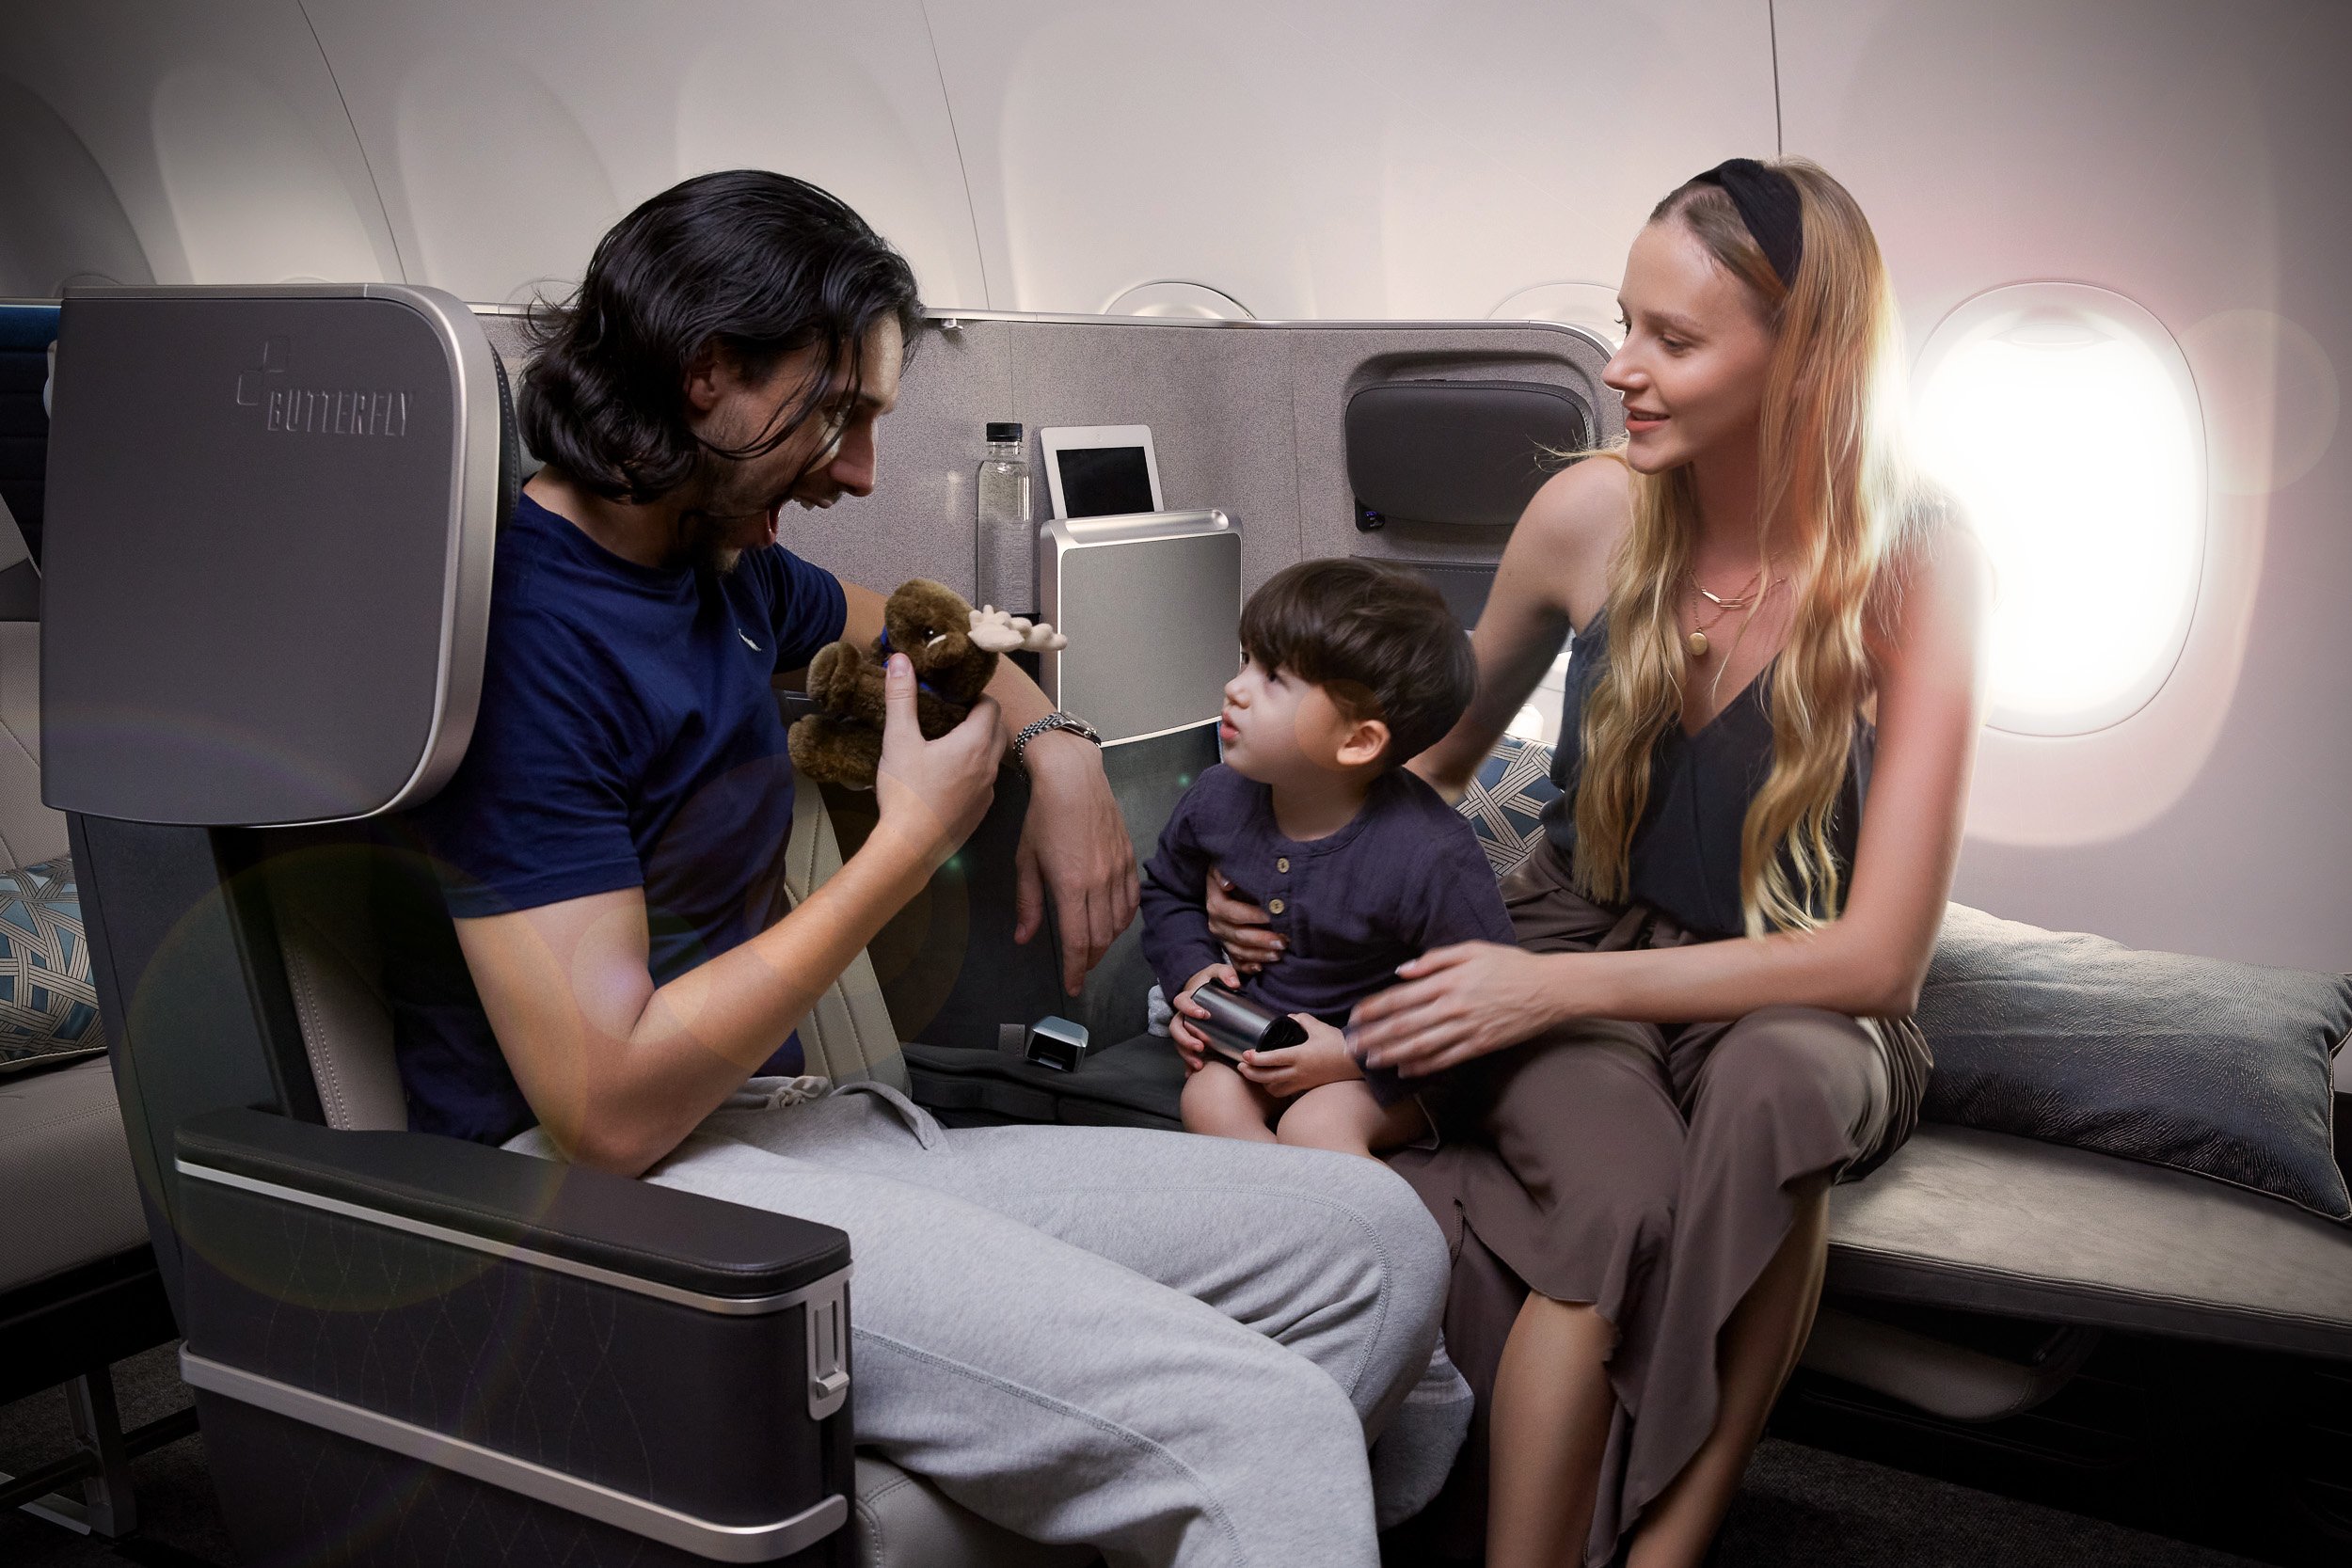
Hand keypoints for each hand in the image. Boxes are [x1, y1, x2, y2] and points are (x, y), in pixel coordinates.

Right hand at [874, 654, 1002, 872]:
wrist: (910, 848)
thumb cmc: (906, 794)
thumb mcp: (899, 739)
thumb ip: (901, 697)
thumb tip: (900, 661)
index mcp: (975, 743)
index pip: (991, 705)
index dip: (974, 696)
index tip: (952, 696)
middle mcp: (989, 766)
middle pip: (996, 730)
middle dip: (978, 718)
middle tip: (949, 715)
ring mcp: (987, 792)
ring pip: (991, 757)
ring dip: (977, 746)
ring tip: (946, 743)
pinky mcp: (979, 813)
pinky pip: (984, 782)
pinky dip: (972, 772)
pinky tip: (945, 777)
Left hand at [1015, 731, 1140, 993]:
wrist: (1074, 778)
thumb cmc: (1043, 816)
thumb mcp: (1026, 861)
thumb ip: (1027, 904)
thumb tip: (1023, 938)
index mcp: (1070, 886)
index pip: (1076, 942)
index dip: (1074, 970)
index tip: (1072, 987)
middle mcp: (1099, 883)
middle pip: (1100, 938)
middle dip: (1088, 960)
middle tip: (1078, 968)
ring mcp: (1118, 871)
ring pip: (1119, 923)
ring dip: (1105, 942)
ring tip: (1092, 948)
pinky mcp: (1130, 859)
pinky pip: (1132, 901)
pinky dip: (1123, 920)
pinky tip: (1112, 922)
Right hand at [1168, 962, 1239, 1073]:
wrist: (1205, 989)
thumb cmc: (1211, 981)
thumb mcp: (1218, 971)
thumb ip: (1226, 973)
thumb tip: (1234, 983)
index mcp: (1187, 999)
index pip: (1181, 1003)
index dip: (1189, 1009)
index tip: (1203, 1014)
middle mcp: (1182, 1015)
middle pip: (1176, 1028)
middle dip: (1185, 1039)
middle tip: (1201, 1046)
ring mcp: (1185, 1029)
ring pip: (1179, 1043)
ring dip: (1186, 1055)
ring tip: (1199, 1064)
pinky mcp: (1191, 1039)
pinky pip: (1186, 1053)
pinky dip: (1187, 1065)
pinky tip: (1192, 1075)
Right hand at [1205, 868, 1282, 972]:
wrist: (1228, 884)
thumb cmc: (1233, 874)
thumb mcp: (1225, 866)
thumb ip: (1224, 871)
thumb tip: (1227, 883)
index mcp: (1215, 903)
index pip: (1231, 912)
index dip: (1250, 915)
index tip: (1270, 915)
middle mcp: (1216, 922)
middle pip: (1237, 935)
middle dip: (1261, 939)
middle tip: (1282, 940)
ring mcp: (1222, 937)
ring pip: (1239, 951)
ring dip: (1260, 954)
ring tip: (1279, 952)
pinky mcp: (1228, 947)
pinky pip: (1237, 962)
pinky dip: (1249, 966)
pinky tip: (1262, 967)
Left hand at [1237, 1015, 1359, 1097]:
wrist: (1355, 1064)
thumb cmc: (1338, 1044)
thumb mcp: (1319, 1027)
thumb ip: (1302, 1020)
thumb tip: (1289, 1018)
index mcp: (1300, 1055)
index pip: (1272, 1059)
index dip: (1255, 1058)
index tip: (1244, 1054)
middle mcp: (1299, 1072)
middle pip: (1267, 1078)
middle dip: (1251, 1073)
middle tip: (1240, 1066)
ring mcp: (1302, 1082)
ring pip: (1274, 1089)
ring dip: (1261, 1083)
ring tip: (1253, 1074)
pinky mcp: (1306, 1087)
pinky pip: (1285, 1092)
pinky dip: (1274, 1089)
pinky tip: (1270, 1081)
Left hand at [1348, 943, 1564, 1077]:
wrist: (1550, 989)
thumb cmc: (1510, 965)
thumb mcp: (1472, 950)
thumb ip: (1435, 959)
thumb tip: (1402, 971)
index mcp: (1449, 980)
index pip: (1402, 997)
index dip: (1375, 1008)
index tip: (1355, 1016)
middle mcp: (1454, 1006)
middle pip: (1405, 1025)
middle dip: (1375, 1036)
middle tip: (1352, 1046)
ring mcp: (1467, 1029)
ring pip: (1422, 1045)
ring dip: (1392, 1054)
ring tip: (1370, 1061)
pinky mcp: (1480, 1045)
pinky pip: (1446, 1059)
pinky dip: (1423, 1066)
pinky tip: (1404, 1071)